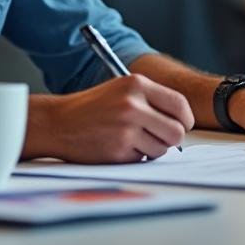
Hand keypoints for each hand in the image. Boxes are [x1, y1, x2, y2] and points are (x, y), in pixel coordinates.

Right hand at [38, 74, 194, 162]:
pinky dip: (133, 156)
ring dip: (151, 149)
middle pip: (176, 132)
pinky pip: (141, 159)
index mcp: (136, 84)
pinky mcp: (118, 150)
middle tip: (160, 139)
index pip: (179, 104)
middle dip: (172, 140)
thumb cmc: (93, 107)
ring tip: (130, 139)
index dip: (185, 119)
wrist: (58, 123)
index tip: (182, 125)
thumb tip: (183, 122)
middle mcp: (133, 105)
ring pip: (161, 149)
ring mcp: (125, 129)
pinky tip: (116, 146)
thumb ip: (151, 100)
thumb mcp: (122, 89)